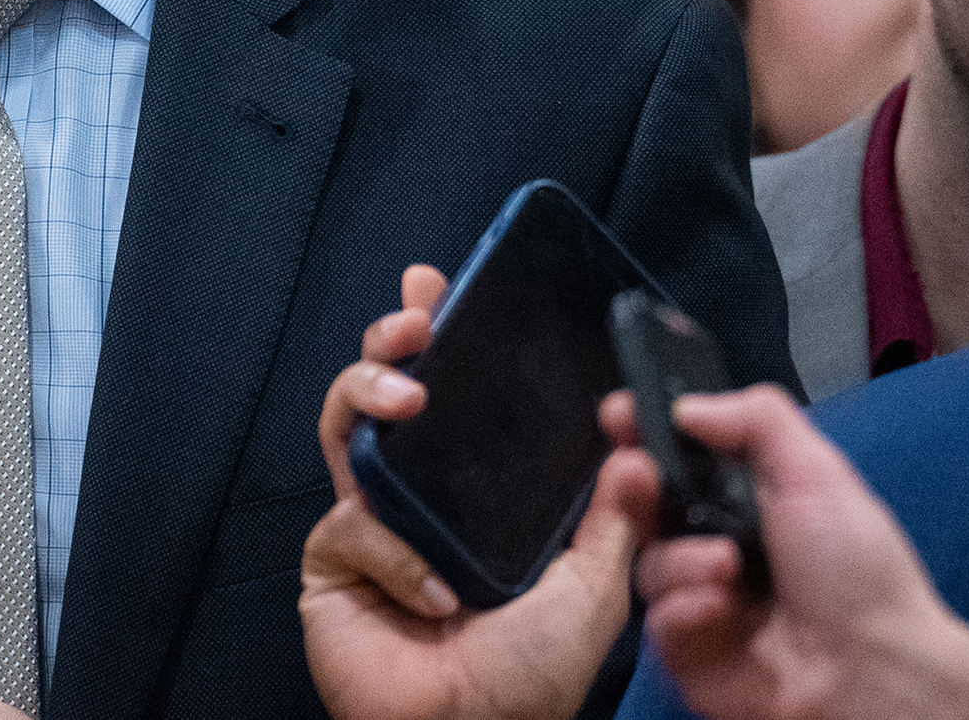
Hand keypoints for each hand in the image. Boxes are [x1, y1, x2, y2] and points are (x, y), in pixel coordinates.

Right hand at [298, 265, 641, 719]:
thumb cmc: (531, 679)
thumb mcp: (595, 590)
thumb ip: (614, 520)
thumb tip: (637, 446)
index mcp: (474, 497)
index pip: (452, 400)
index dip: (436, 340)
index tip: (439, 287)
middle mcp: (417, 500)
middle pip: (381, 395)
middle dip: (387, 344)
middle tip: (413, 322)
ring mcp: (369, 527)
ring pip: (343, 431)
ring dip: (367, 395)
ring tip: (405, 397)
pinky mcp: (331, 562)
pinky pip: (351, 523)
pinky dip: (394, 554)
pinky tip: (432, 595)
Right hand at [633, 385, 968, 719]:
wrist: (874, 670)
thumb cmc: (860, 574)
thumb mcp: (818, 474)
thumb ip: (758, 420)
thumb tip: (687, 405)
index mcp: (749, 500)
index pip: (679, 458)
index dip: (645, 434)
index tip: (621, 413)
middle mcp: (719, 545)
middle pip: (645, 506)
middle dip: (634, 483)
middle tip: (637, 474)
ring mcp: (702, 599)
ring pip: (649, 563)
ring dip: (681, 559)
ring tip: (725, 566)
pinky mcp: (690, 651)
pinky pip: (657, 620)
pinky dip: (684, 608)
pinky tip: (720, 608)